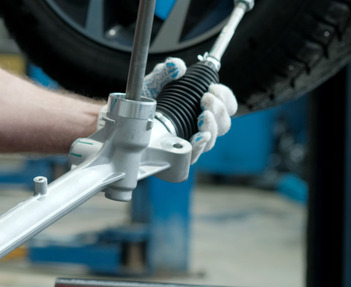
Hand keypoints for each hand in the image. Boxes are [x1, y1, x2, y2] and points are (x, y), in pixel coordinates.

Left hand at [98, 57, 237, 163]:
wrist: (125, 116)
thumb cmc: (145, 99)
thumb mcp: (156, 79)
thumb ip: (167, 69)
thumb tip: (178, 67)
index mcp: (201, 106)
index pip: (225, 104)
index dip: (225, 96)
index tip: (212, 88)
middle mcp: (199, 125)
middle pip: (224, 123)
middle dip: (220, 109)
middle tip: (206, 99)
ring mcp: (190, 141)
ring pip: (212, 139)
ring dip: (212, 126)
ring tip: (202, 115)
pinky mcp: (178, 155)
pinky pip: (195, 155)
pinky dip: (200, 145)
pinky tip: (199, 136)